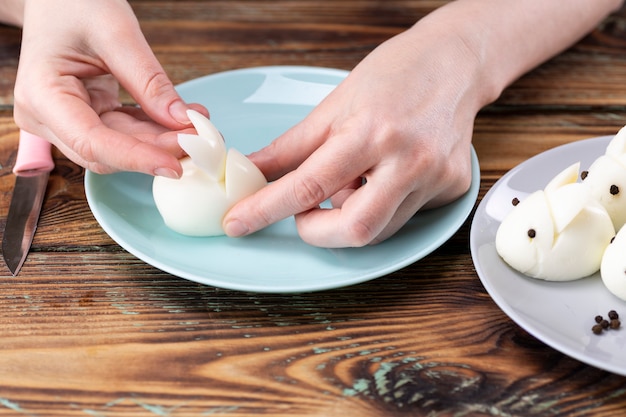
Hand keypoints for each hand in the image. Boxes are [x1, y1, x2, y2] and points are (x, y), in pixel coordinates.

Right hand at [12, 0, 205, 176]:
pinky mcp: (86, 117)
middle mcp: (47, 117)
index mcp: (42, 95)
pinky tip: (184, 120)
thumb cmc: (72, 4)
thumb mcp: (115, 32)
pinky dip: (155, 128)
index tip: (175, 165)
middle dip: (157, 149)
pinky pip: (125, 132)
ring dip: (161, 140)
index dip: (136, 158)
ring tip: (199, 127)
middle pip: (108, 151)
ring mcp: (65, 120)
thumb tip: (181, 120)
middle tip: (201, 140)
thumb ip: (148, 80)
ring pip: (121, 145)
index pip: (92, 143)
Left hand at [223, 26, 481, 246]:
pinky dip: (380, 205)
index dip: (266, 210)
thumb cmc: (394, 74)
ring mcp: (436, 177)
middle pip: (355, 229)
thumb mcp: (334, 103)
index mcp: (372, 131)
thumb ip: (291, 147)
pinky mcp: (452, 188)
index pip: (309, 185)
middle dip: (316, 232)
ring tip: (353, 178)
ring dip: (349, 216)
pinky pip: (404, 217)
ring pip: (380, 230)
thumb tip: (252, 172)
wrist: (456, 62)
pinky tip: (385, 175)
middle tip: (304, 214)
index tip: (237, 223)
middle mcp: (409, 159)